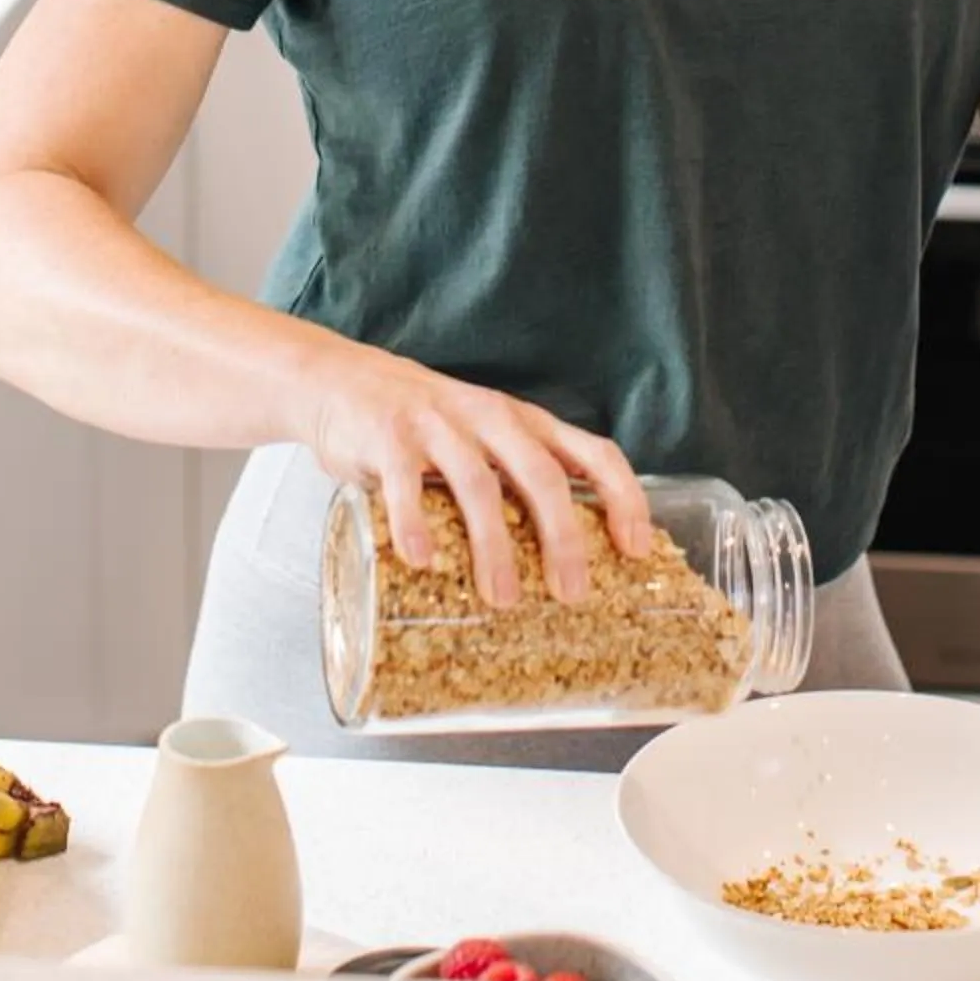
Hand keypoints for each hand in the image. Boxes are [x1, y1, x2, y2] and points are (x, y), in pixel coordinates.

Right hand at [298, 332, 652, 611]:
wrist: (341, 382)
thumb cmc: (426, 428)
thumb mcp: (483, 442)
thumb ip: (514, 485)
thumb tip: (561, 567)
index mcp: (523, 423)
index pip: (592, 451)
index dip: (623, 498)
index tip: (638, 550)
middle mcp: (488, 417)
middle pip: (540, 475)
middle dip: (562, 537)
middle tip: (570, 593)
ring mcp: (437, 424)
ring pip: (479, 485)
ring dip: (495, 546)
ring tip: (503, 598)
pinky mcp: (387, 436)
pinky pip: (405, 484)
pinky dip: (416, 524)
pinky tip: (423, 561)